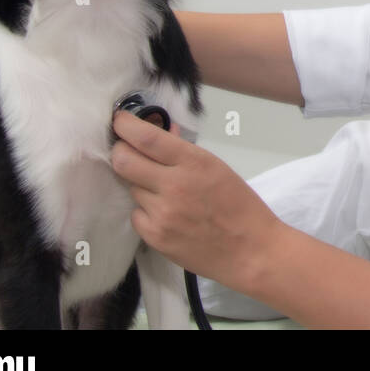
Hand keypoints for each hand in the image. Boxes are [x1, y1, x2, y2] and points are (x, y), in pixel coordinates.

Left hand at [110, 110, 285, 297]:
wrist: (250, 250)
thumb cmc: (239, 205)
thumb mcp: (218, 168)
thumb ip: (185, 150)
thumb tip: (162, 129)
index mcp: (194, 163)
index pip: (147, 138)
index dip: (126, 125)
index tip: (120, 120)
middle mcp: (174, 186)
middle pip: (124, 161)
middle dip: (119, 151)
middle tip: (124, 150)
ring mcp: (162, 213)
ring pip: (131, 188)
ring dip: (139, 183)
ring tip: (162, 190)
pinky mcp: (155, 237)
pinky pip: (136, 214)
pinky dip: (146, 210)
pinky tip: (166, 214)